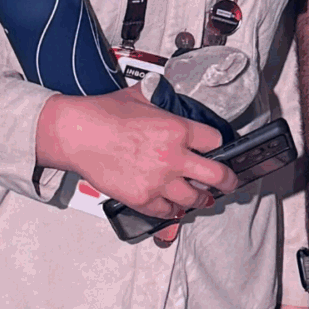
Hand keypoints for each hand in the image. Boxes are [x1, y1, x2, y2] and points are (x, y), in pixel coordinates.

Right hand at [33, 87, 232, 228]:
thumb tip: (167, 97)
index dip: (217, 145)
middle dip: (228, 180)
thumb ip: (160, 100)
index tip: (217, 149)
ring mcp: (158, 181)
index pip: (215, 141)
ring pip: (195, 199)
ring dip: (201, 198)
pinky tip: (172, 204)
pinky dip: (172, 209)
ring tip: (202, 197)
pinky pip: (167, 212)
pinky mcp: (142, 199)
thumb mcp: (140, 96)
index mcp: (176, 129)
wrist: (77, 135)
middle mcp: (173, 157)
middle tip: (230, 181)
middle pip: (217, 175)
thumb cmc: (103, 114)